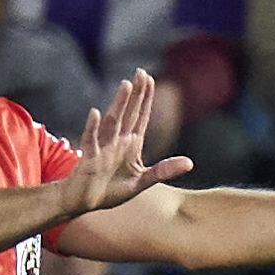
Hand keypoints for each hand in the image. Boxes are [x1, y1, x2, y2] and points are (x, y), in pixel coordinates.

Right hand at [60, 69, 192, 216]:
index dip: (145, 98)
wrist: (83, 202)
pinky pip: (90, 140)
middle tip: (140, 72)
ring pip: (112, 121)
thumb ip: (163, 171)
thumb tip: (190, 163)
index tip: (149, 78)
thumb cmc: (110, 191)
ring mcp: (102, 147)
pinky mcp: (89, 158)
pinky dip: (93, 127)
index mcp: (130, 144)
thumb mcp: (141, 182)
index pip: (140, 117)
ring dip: (118, 103)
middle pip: (128, 113)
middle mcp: (116, 141)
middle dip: (135, 94)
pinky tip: (96, 113)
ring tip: (126, 85)